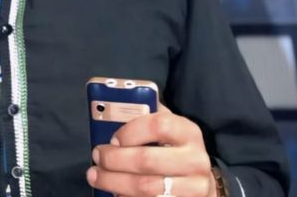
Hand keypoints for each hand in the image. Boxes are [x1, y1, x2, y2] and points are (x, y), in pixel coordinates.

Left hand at [86, 104, 216, 196]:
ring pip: (146, 188)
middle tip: (96, 157)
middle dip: (114, 160)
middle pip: (147, 160)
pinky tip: (115, 191)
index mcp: (188, 132)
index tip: (113, 138)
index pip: (158, 125)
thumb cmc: (174, 148)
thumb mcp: (167, 127)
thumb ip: (145, 116)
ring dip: (114, 182)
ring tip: (96, 176)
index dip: (131, 131)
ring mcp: (193, 188)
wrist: (200, 182)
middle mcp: (195, 160)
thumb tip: (112, 108)